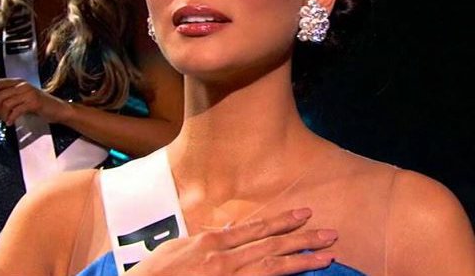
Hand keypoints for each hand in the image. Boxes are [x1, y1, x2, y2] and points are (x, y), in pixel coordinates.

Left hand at [0, 78, 70, 124]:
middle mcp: (23, 85)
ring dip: (3, 115)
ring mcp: (29, 93)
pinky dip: (11, 118)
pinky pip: (16, 110)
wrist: (59, 109)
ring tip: (5, 120)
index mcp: (19, 82)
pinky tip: (10, 123)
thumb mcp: (23, 98)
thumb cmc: (41, 105)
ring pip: (6, 103)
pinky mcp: (34, 102)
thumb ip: (9, 96)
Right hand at [128, 208, 336, 275]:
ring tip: (327, 255)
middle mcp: (224, 258)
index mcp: (213, 243)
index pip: (256, 228)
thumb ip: (206, 239)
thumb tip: (228, 230)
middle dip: (302, 239)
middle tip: (330, 234)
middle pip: (270, 245)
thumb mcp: (179, 248)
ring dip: (301, 260)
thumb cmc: (154, 275)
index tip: (304, 215)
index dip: (282, 221)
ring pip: (271, 267)